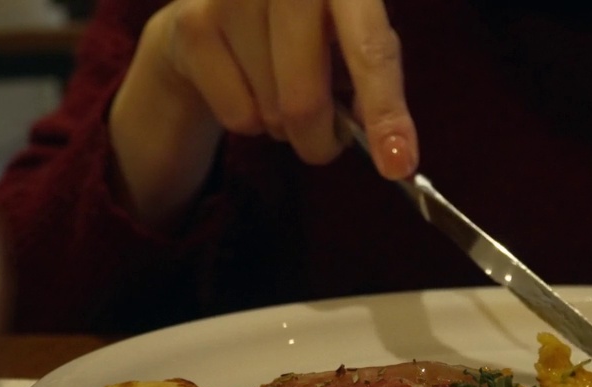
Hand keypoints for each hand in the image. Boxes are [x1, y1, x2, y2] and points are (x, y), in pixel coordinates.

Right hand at [110, 0, 418, 226]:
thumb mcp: (352, 36)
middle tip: (325, 138)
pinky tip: (245, 79)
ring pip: (270, 114)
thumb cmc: (306, 25)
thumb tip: (388, 144)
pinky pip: (237, 116)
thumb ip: (374, 75)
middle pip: (304, 102)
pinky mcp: (193, 24)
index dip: (386, 113)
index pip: (371, 51)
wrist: (218, 2)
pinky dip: (249, 118)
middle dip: (319, 140)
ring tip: (277, 84)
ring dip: (283, 123)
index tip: (398, 164)